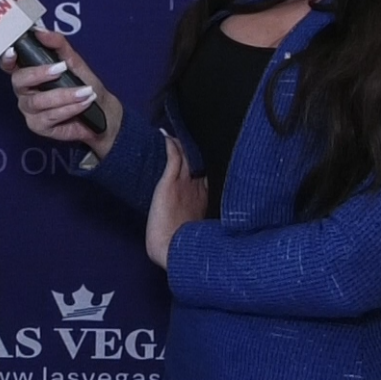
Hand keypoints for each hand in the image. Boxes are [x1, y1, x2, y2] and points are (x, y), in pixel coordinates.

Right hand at [1, 29, 122, 158]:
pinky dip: (69, 108)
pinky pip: (49, 116)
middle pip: (19, 81)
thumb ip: (57, 45)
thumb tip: (41, 31)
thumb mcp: (73, 61)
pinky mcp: (38, 126)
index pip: (10, 64)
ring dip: (64, 94)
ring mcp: (29, 110)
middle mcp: (25, 91)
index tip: (13, 51)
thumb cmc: (84, 84)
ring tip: (86, 91)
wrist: (103, 111)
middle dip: (39, 74)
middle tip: (62, 68)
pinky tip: (83, 103)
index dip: (7, 58)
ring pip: (37, 101)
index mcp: (29, 73)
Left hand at [146, 136, 208, 269]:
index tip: (211, 148)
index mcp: (206, 195)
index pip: (208, 171)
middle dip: (200, 150)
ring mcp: (186, 183)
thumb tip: (199, 193)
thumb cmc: (180, 241)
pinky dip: (172, 146)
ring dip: (186, 145)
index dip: (208, 161)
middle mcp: (198, 186)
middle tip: (201, 134)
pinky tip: (169, 137)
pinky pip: (174, 158)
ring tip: (186, 131)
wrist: (171, 249)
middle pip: (200, 162)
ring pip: (189, 157)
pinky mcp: (171, 183)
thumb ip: (199, 206)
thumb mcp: (195, 221)